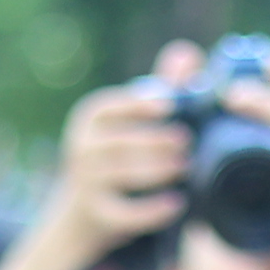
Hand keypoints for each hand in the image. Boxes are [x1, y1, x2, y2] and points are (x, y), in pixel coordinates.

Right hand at [0, 54, 200, 269]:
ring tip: (186, 168)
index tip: (170, 105)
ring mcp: (85, 183)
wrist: (83, 215)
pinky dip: (153, 209)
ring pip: (125, 174)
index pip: (111, 105)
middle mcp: (81, 148)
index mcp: (90, 118)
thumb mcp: (133, 122)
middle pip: (124, 141)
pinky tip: (177, 204)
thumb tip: (187, 53)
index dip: (140, 104)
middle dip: (158, 142)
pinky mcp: (96, 215)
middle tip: (189, 143)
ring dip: (159, 171)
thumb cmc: (120, 157)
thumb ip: (162, 89)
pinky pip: (126, 212)